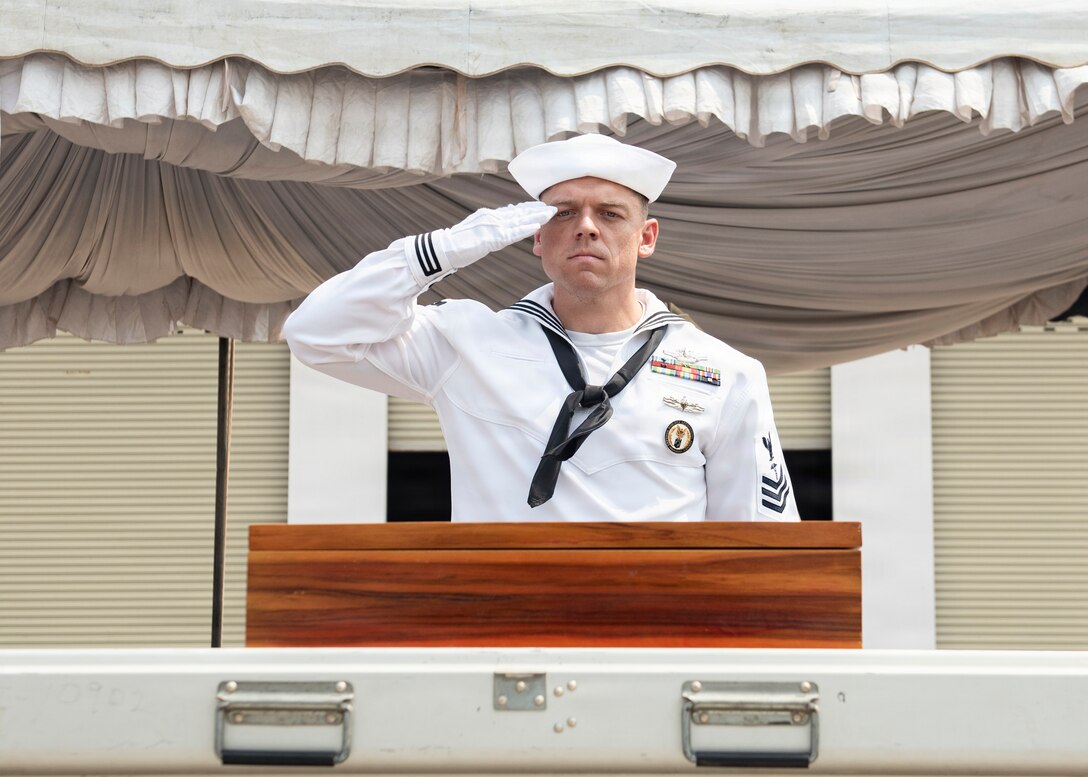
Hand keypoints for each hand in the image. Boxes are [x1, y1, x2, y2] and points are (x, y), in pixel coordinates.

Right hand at [434, 201, 556, 269]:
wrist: (444, 249)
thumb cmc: (456, 244)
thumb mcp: (474, 231)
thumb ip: (487, 228)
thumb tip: (496, 226)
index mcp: (488, 215)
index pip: (511, 210)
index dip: (527, 208)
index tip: (539, 205)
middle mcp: (492, 217)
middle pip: (518, 212)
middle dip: (535, 209)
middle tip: (550, 206)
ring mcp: (492, 226)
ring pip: (519, 219)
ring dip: (536, 216)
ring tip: (550, 212)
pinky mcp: (492, 237)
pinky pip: (513, 232)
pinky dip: (526, 228)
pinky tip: (537, 225)